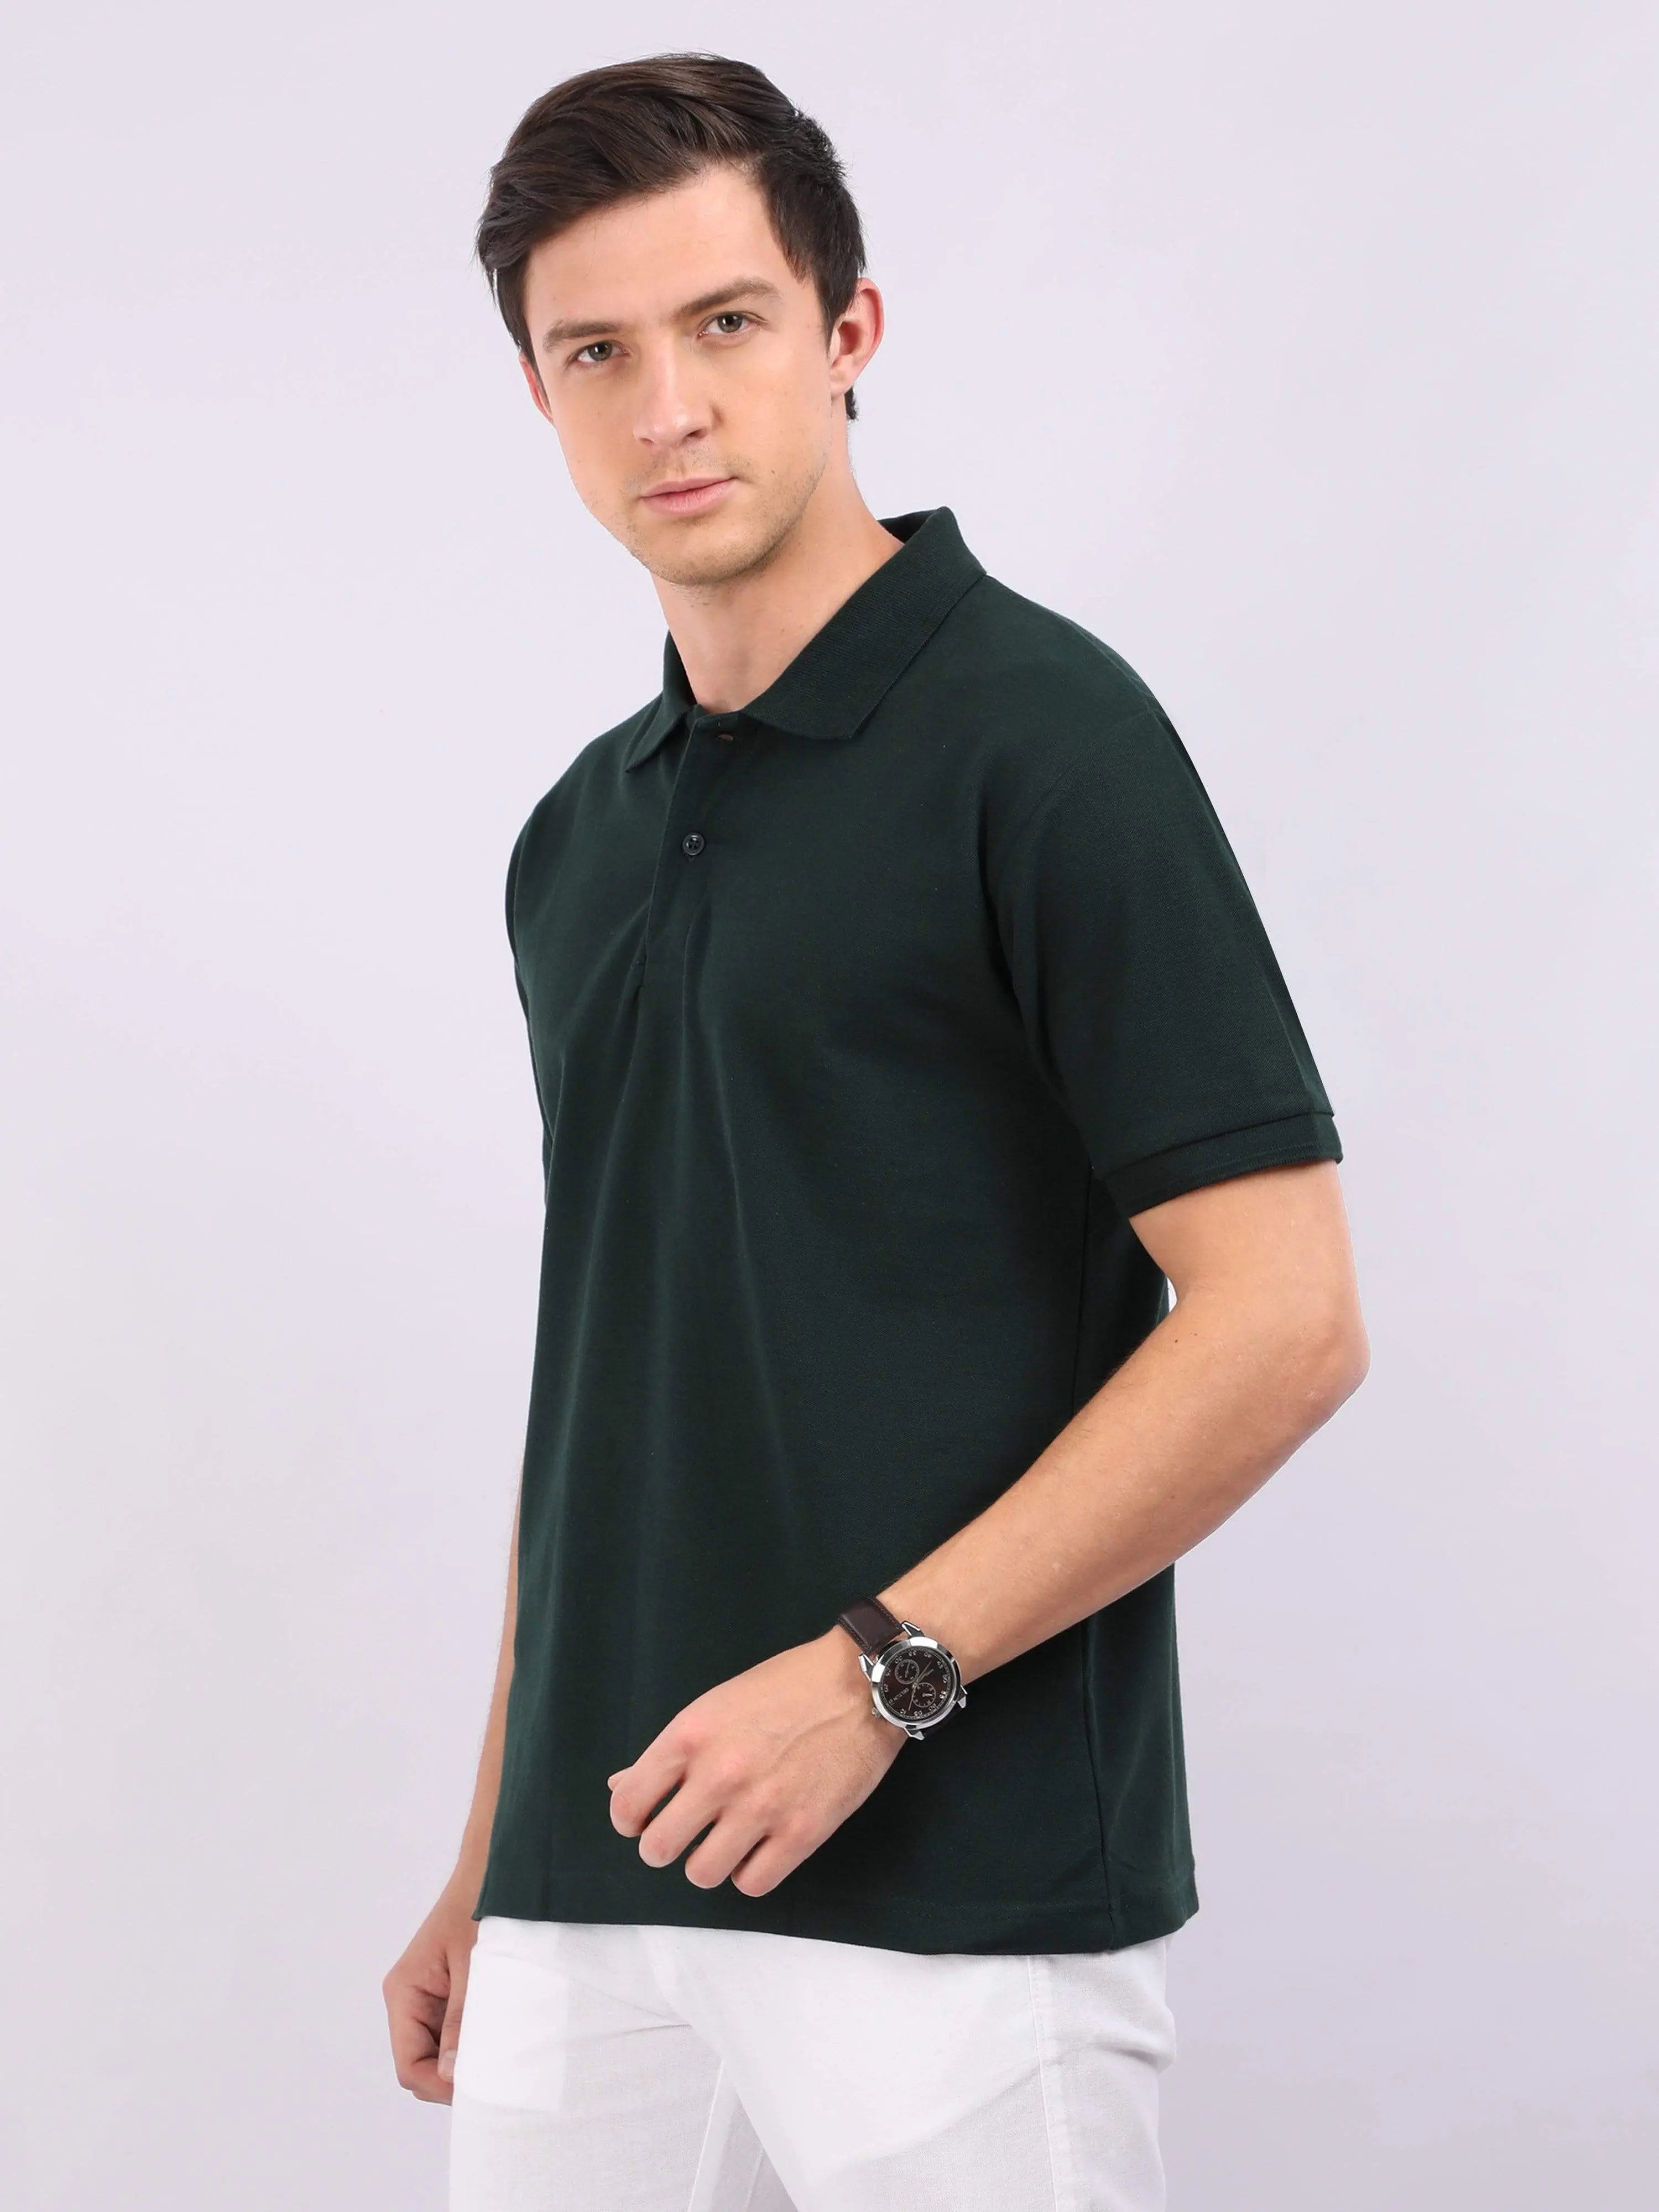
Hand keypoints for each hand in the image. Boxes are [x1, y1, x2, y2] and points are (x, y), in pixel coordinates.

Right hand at [382, 1877, 480, 2102]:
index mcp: (403, 1992)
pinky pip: (455, 2033)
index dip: (440, 2084)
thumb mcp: (474, 1966)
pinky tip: (501, 2037)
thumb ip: (461, 2019)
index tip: (480, 2088)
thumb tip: (451, 2074)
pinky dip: (475, 2041)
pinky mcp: (449, 1994)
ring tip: (502, 2057)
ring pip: (439, 2053)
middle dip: (453, 2077)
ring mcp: (428, 1999)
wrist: (496, 1869)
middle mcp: (409, 2000)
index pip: (409, 2064)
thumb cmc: (480, 1907)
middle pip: (421, 2064)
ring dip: (467, 2059)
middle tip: (497, 2079)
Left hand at [606, 1627, 905, 1895]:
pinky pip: (751, 1884)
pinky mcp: (802, 1833)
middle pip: (658, 1849)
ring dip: (709, 1862)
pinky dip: (750, 1873)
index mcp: (691, 1735)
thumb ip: (671, 1751)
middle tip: (686, 1834)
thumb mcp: (718, 1704)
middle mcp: (718, 1775)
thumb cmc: (787, 1685)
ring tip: (726, 1841)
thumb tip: (621, 1787)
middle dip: (666, 1846)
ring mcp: (760, 1808)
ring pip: (702, 1873)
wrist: (859, 1684)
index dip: (631, 1819)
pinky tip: (760, 1849)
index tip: (644, 1819)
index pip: (630, 1804)